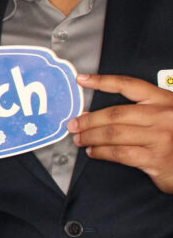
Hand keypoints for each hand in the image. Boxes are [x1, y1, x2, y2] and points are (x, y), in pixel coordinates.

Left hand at [68, 73, 172, 192]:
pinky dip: (101, 152)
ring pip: (113, 134)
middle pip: (115, 114)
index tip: (82, 79)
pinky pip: (119, 153)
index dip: (102, 81)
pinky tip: (94, 152)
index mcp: (164, 100)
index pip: (129, 85)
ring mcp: (160, 137)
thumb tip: (96, 114)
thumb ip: (140, 112)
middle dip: (89, 120)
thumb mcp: (165, 117)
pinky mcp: (155, 158)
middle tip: (74, 124)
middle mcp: (163, 116)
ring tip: (80, 139)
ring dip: (91, 137)